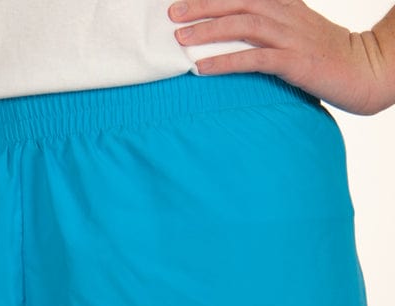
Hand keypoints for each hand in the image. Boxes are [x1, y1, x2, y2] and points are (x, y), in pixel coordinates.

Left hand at [168, 0, 391, 114]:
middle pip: (236, 2)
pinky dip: (226, 62)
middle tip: (171, 13)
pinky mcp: (294, 62)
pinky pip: (254, 59)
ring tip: (180, 38)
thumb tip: (231, 32)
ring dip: (209, 30)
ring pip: (243, 25)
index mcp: (283, 3)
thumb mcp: (294, 30)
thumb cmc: (323, 54)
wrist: (364, 69)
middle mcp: (285, 14)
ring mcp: (290, 37)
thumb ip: (266, 26)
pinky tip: (202, 67)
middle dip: (201, 5)